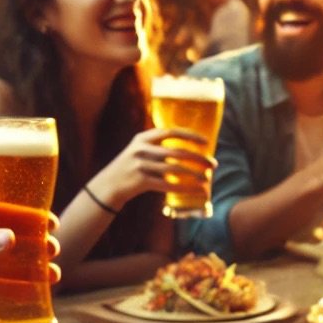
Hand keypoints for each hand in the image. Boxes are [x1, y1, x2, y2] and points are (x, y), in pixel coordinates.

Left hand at [0, 203, 60, 315]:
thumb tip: (13, 239)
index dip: (25, 216)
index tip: (52, 223)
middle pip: (4, 239)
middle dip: (33, 245)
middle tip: (53, 251)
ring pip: (3, 264)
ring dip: (29, 270)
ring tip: (52, 276)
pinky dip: (13, 291)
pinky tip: (35, 294)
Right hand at [88, 127, 216, 207]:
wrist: (109, 185)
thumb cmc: (132, 168)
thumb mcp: (140, 151)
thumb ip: (160, 148)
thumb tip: (190, 152)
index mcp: (143, 138)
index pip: (171, 132)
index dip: (190, 136)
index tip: (206, 141)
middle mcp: (141, 149)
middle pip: (177, 152)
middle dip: (198, 158)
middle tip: (213, 164)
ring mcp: (140, 165)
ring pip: (175, 169)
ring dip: (194, 175)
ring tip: (207, 179)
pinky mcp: (141, 181)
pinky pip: (168, 184)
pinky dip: (185, 187)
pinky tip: (196, 190)